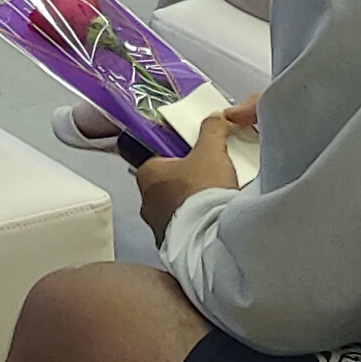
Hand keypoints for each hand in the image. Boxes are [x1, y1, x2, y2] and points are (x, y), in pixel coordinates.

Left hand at [132, 104, 253, 243]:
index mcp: (148, 174)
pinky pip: (182, 227)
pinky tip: (211, 218)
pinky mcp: (171, 243)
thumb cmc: (202, 191)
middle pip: (166, 182)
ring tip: (213, 198)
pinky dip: (194, 222)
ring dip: (189, 202)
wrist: (210, 235)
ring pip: (173, 206)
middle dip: (185, 179)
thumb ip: (211, 130)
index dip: (176, 153)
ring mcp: (157, 225)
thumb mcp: (211, 151)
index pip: (156, 157)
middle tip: (208, 174)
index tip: (193, 153)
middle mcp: (146, 201)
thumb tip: (214, 117)